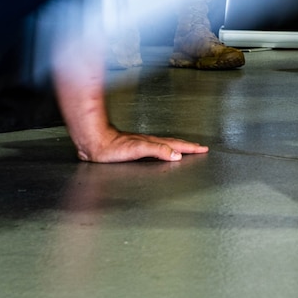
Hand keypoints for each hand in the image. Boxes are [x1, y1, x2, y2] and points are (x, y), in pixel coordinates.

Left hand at [73, 126, 209, 162]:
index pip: (176, 145)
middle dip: (188, 146)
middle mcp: (149, 142)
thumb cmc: (112, 147)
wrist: (95, 142)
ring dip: (178, 147)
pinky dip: (165, 150)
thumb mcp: (138, 150)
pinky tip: (161, 153)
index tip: (202, 149)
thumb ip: (157, 151)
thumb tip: (176, 155)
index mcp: (153, 142)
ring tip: (186, 149)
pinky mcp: (134, 149)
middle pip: (173, 143)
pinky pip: (156, 148)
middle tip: (200, 148)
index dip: (190, 148)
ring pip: (165, 145)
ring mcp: (142, 145)